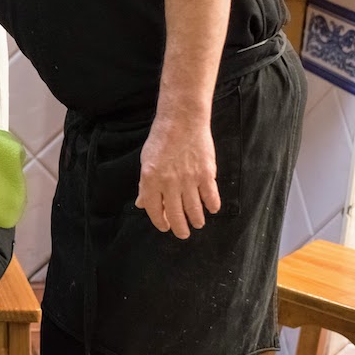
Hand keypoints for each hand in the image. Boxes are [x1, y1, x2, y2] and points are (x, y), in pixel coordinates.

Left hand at [135, 114, 220, 238]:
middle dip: (179, 228)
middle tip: (183, 234)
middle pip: (175, 214)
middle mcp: (169, 183)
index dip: (160, 222)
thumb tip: (142, 204)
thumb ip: (145, 185)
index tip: (165, 226)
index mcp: (150, 179)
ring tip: (198, 224)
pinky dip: (212, 206)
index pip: (153, 210)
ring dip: (196, 220)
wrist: (182, 121)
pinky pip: (211, 197)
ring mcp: (189, 179)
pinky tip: (211, 209)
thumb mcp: (146, 161)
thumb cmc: (161, 140)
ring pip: (194, 209)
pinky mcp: (206, 174)